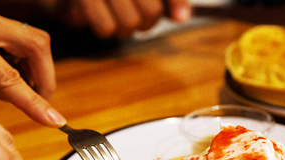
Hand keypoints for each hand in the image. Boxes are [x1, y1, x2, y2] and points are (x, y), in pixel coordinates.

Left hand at [0, 1, 65, 127]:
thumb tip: (16, 99)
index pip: (12, 79)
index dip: (36, 103)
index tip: (54, 119)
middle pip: (36, 45)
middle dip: (45, 75)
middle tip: (41, 99)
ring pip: (31, 37)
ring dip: (35, 65)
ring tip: (25, 89)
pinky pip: (15, 35)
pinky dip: (20, 57)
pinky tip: (8, 74)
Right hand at [59, 0, 191, 38]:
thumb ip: (167, 0)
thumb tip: (182, 17)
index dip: (176, 4)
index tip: (180, 17)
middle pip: (151, 11)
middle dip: (146, 24)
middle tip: (137, 21)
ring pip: (130, 22)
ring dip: (125, 30)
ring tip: (118, 21)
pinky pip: (106, 27)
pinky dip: (105, 30)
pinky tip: (102, 20)